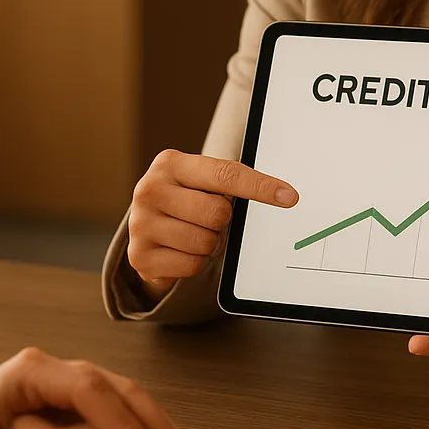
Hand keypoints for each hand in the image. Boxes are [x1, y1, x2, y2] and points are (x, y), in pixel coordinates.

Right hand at [127, 150, 297, 299]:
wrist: (147, 231)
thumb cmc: (186, 200)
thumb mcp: (201, 182)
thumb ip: (230, 182)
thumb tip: (284, 196)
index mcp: (169, 163)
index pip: (225, 174)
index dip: (260, 187)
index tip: (289, 197)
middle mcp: (149, 189)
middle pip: (218, 213)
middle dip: (223, 221)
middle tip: (210, 218)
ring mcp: (140, 224)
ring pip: (206, 242)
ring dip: (210, 243)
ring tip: (194, 233)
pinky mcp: (139, 256)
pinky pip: (192, 265)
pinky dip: (195, 262)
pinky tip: (181, 250)